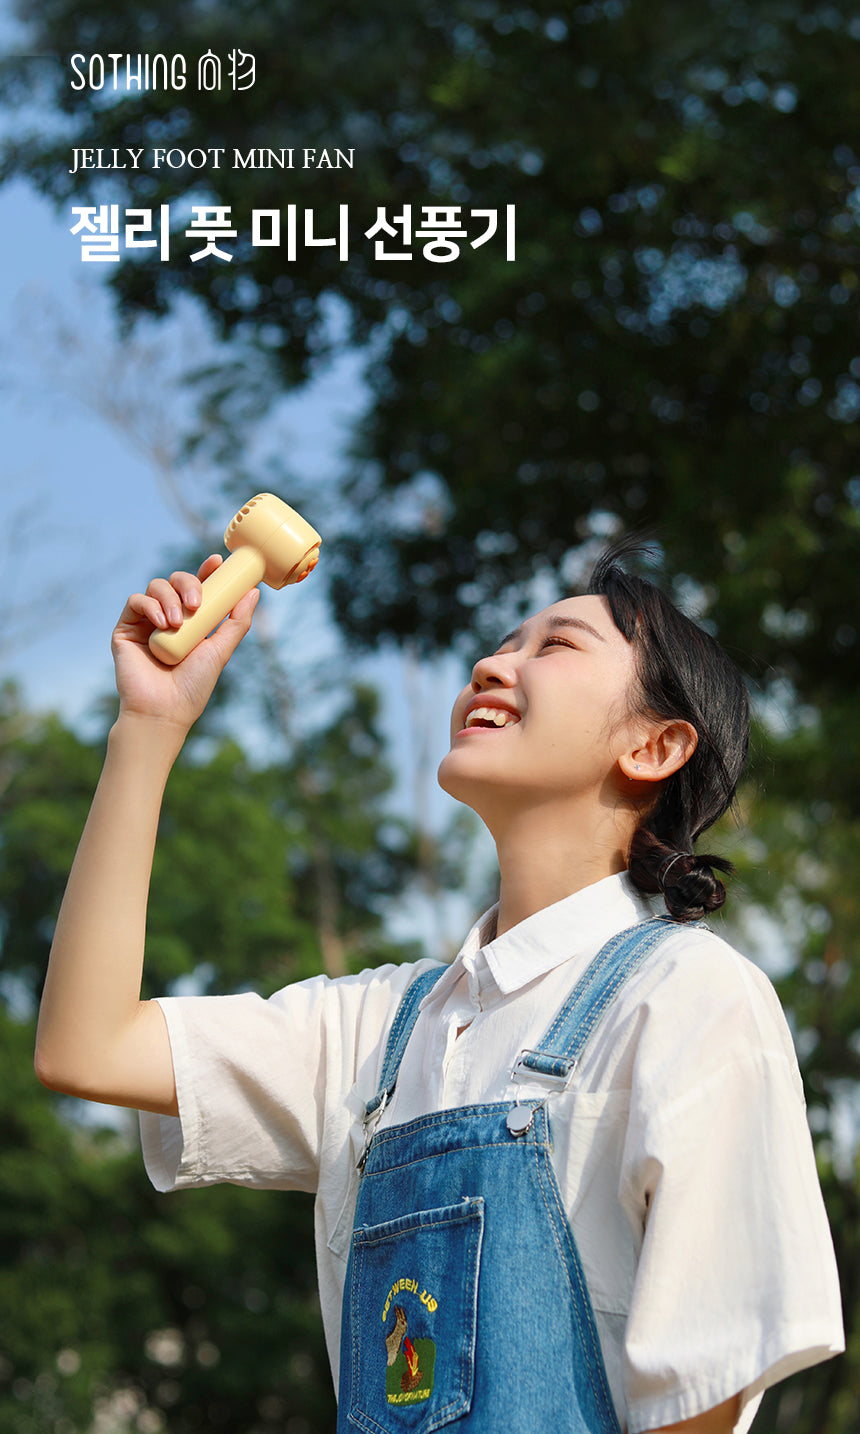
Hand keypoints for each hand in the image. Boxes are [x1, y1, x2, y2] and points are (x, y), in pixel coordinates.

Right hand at [112, 555, 258, 731]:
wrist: (163, 710)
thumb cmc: (193, 686)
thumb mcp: (220, 651)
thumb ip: (236, 622)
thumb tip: (253, 593)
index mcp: (192, 621)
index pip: (198, 588)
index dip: (206, 571)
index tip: (217, 561)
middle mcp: (169, 617)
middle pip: (176, 581)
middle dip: (188, 583)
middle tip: (197, 603)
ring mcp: (146, 622)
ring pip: (156, 586)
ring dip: (170, 598)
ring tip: (178, 623)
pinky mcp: (126, 628)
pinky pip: (136, 601)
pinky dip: (150, 606)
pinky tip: (162, 623)